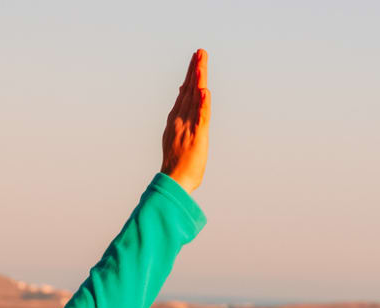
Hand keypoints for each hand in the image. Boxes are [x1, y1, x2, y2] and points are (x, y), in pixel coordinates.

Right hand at [160, 50, 210, 192]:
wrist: (174, 183)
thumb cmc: (178, 166)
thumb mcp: (178, 139)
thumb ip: (180, 123)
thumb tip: (181, 117)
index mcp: (177, 121)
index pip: (185, 94)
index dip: (190, 77)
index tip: (195, 61)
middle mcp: (180, 120)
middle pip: (190, 90)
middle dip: (195, 70)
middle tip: (200, 52)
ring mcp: (188, 127)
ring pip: (195, 99)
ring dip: (199, 79)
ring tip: (201, 62)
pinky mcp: (197, 137)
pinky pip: (201, 117)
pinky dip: (203, 104)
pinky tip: (205, 90)